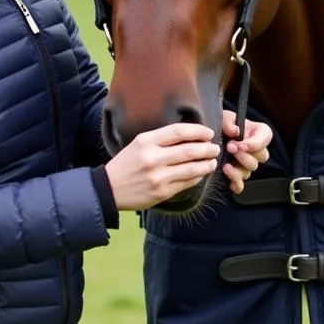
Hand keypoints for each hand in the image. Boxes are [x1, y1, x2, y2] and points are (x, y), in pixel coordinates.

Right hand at [104, 123, 219, 210]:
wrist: (108, 188)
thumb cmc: (126, 163)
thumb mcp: (138, 143)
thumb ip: (161, 139)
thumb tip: (191, 136)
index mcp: (146, 141)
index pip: (179, 132)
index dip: (198, 131)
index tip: (208, 133)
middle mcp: (152, 158)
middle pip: (189, 150)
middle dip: (207, 149)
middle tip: (215, 148)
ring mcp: (158, 177)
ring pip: (192, 168)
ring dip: (206, 164)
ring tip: (212, 161)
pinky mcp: (162, 192)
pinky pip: (186, 183)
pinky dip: (197, 177)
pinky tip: (201, 173)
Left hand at [221, 110, 272, 195]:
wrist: (211, 135)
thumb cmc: (222, 124)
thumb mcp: (224, 117)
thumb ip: (229, 121)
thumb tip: (235, 131)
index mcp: (258, 132)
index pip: (265, 138)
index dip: (255, 143)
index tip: (240, 144)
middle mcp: (255, 150)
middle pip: (260, 158)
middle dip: (245, 155)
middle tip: (230, 149)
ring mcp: (246, 165)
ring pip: (249, 171)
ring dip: (238, 170)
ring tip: (224, 165)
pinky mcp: (237, 176)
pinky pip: (240, 185)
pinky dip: (235, 184)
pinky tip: (227, 180)